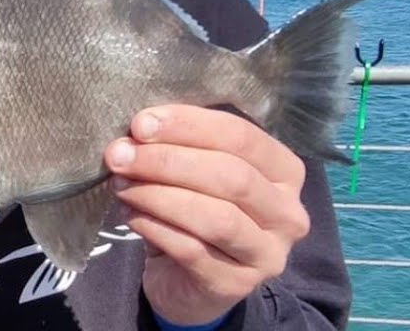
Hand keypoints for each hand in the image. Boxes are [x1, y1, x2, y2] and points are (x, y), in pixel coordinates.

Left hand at [104, 105, 309, 325]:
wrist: (189, 281)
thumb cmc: (197, 210)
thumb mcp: (197, 172)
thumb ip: (182, 146)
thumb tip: (140, 127)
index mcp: (285, 172)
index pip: (242, 137)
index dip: (189, 125)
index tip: (141, 123)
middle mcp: (288, 214)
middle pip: (231, 176)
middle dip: (168, 160)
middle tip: (121, 155)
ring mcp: (267, 254)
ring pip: (215, 216)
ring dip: (158, 195)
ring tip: (121, 184)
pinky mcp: (236, 285)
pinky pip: (191, 250)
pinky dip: (154, 227)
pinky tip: (129, 213)